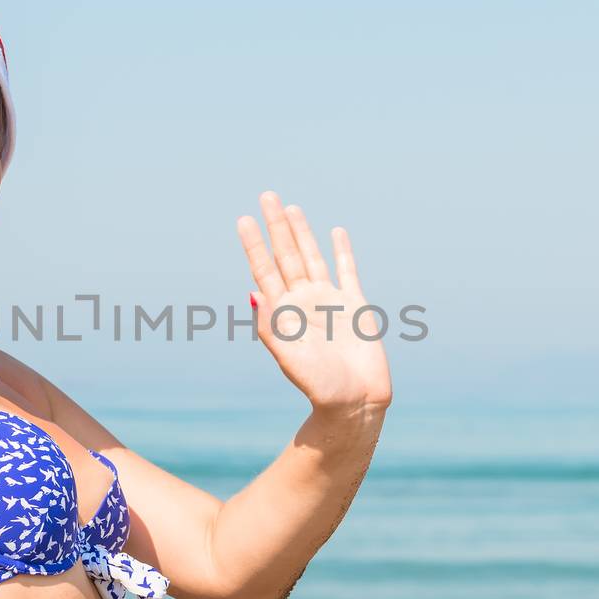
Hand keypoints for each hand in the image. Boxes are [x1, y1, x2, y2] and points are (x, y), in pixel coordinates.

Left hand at [236, 191, 392, 411]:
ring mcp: (329, 301)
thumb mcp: (289, 356)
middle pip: (286, 255)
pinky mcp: (355, 306)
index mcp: (283, 313)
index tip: (243, 219)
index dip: (254, 245)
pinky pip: (347, 271)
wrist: (355, 403)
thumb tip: (253, 291)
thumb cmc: (319, 386)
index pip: (265, 270)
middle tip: (267, 195)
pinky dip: (342, 251)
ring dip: (302, 232)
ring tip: (292, 207)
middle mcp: (303, 302)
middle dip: (276, 226)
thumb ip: (272, 325)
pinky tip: (336, 232)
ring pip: (312, 257)